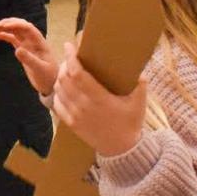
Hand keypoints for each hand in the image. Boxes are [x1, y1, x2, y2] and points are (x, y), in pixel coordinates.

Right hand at [0, 18, 56, 93]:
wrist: (50, 84)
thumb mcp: (39, 69)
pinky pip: (13, 39)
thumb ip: (29, 59)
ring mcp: (28, 44)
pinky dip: (5, 35)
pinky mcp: (23, 50)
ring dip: (5, 27)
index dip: (16, 25)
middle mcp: (34, 40)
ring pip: (16, 31)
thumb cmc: (47, 77)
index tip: (4, 26)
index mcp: (40, 42)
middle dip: (8, 23)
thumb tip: (17, 50)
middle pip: (21, 26)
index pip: (28, 28)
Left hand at [50, 43, 147, 157]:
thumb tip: (137, 65)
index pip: (77, 73)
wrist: (121, 150)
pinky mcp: (70, 123)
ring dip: (60, 76)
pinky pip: (57, 103)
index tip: (69, 45)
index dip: (71, 57)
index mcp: (99, 99)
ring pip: (58, 89)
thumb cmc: (131, 123)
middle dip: (65, 63)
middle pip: (64, 78)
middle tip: (71, 56)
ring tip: (67, 69)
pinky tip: (64, 87)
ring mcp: (75, 116)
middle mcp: (83, 106)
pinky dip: (58, 92)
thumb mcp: (139, 102)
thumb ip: (140, 82)